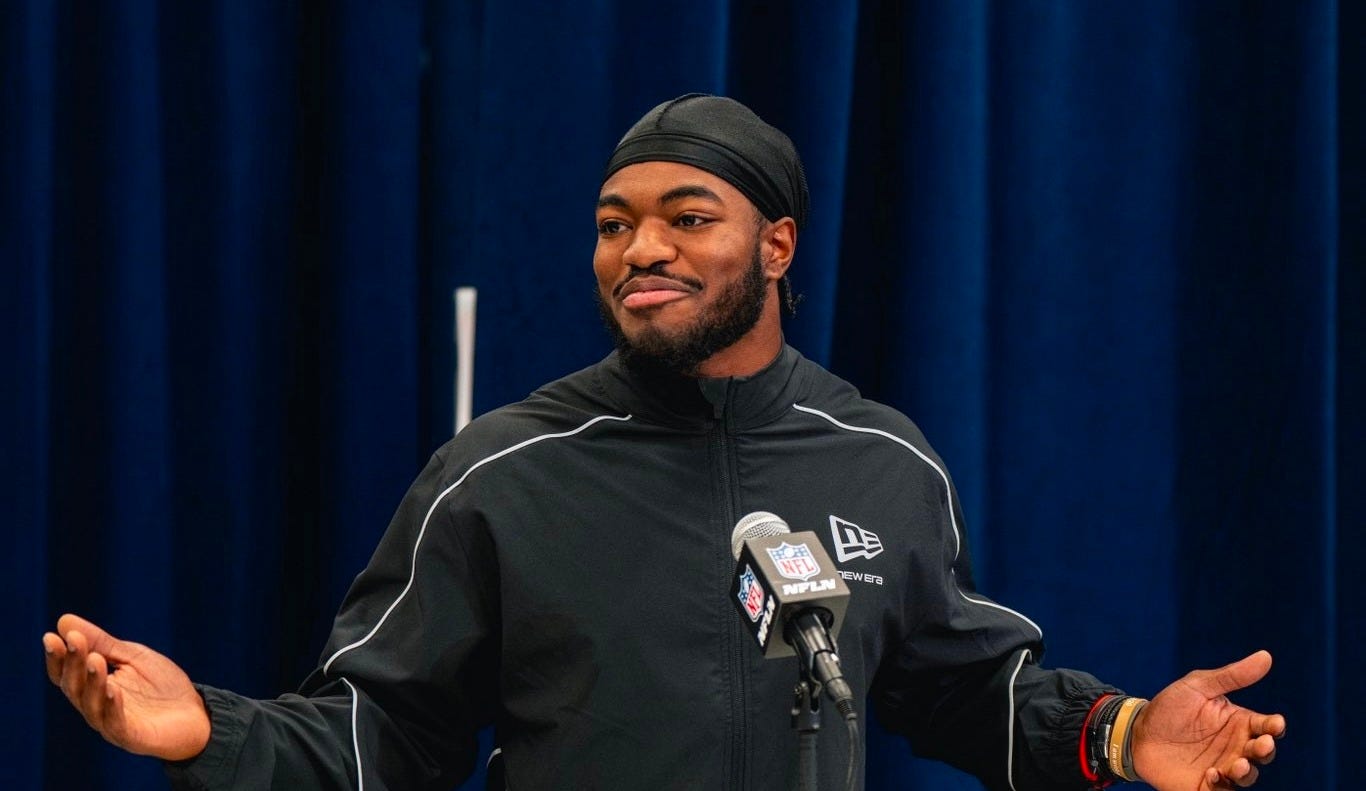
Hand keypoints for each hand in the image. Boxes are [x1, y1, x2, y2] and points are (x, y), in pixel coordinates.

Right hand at [42, 613, 210, 761]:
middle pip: (74, 687)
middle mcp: (96, 707)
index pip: (67, 673)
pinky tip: (113, 689)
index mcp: (93, 688)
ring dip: (92, 681)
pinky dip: (112, 706)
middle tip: (75, 640)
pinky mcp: (130, 737)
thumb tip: (63, 620)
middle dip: (73, 663)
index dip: (58, 657)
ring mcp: (111, 723)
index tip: (51, 636)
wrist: (197, 714)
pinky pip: (116, 723)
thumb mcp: (133, 657)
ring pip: (92, 705)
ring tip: (95, 659)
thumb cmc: (162, 686)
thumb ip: (102, 643)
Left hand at [1130, 650, 1285, 789]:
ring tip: (1237, 765)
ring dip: (1247, 772)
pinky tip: (1212, 775)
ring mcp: (1224, 768)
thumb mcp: (1198, 686)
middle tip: (1260, 745)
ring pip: (1248, 776)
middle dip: (1266, 750)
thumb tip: (1266, 656)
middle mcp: (1236, 747)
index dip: (1275, 727)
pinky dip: (1223, 788)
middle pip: (1263, 753)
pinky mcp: (1206, 786)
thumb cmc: (1169, 708)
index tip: (1275, 724)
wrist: (1137, 733)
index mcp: (1239, 722)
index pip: (1267, 727)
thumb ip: (1231, 676)